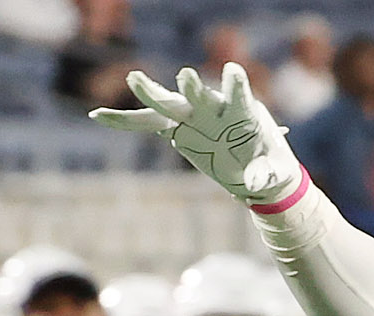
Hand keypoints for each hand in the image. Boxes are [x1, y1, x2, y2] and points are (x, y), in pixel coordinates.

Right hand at [90, 64, 306, 209]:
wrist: (258, 172)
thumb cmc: (272, 167)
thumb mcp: (274, 174)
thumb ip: (265, 176)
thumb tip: (252, 185)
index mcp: (241, 111)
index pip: (237, 90)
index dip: (235, 82)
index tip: (233, 71)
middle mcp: (212, 108)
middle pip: (197, 95)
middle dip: (190, 87)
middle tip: (185, 75)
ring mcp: (192, 117)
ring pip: (167, 104)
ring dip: (152, 93)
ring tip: (135, 78)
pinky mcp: (177, 130)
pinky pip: (147, 123)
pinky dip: (124, 120)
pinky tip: (99, 116)